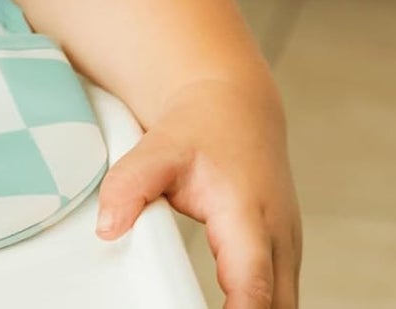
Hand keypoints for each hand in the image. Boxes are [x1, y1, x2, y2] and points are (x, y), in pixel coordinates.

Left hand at [95, 77, 300, 308]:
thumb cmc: (203, 128)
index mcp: (246, 215)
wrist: (236, 108)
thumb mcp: (159, 148)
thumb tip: (107, 227)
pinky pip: (280, 299)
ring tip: (193, 302)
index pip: (252, 282)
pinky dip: (257, 308)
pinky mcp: (286, 258)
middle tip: (190, 306)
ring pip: (284, 306)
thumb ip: (130, 184)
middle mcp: (278, 240)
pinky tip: (223, 308)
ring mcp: (288, 251)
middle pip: (277, 308)